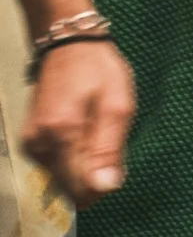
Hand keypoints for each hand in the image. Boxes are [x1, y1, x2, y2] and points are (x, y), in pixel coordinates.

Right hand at [22, 36, 135, 204]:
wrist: (68, 46)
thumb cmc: (98, 72)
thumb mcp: (118, 107)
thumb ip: (109, 151)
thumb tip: (104, 188)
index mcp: (62, 135)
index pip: (79, 189)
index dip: (103, 186)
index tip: (116, 164)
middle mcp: (39, 144)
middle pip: (70, 187)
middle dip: (95, 175)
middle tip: (109, 143)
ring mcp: (31, 144)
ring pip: (63, 178)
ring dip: (85, 166)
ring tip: (96, 133)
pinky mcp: (29, 142)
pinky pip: (55, 166)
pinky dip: (73, 158)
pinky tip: (84, 134)